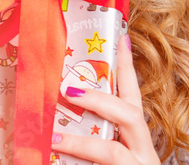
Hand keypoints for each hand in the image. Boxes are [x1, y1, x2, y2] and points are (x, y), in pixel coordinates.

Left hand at [50, 35, 158, 164]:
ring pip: (112, 155)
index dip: (128, 67)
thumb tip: (55, 99)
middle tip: (67, 88)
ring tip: (51, 138)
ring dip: (79, 145)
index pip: (133, 96)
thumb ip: (91, 127)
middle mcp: (142, 153)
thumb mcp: (106, 147)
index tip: (120, 36)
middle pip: (130, 117)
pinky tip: (45, 160)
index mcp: (137, 137)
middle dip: (100, 100)